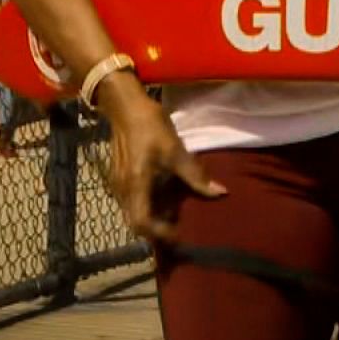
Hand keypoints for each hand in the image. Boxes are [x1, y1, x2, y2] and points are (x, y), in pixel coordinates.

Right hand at [101, 90, 225, 241]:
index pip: (141, 223)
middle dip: (157, 228)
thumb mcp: (176, 150)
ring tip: (176, 211)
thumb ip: (196, 175)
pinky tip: (165, 193)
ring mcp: (118, 184)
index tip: (179, 233)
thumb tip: (220, 193)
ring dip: (153, 216)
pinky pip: (133, 200)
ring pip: (133, 212)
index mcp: (135, 185)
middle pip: (136, 222)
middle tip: (180, 226)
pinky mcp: (120, 176)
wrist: (125, 106)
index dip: (159, 234)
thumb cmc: (150, 126)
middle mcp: (123, 189)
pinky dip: (148, 204)